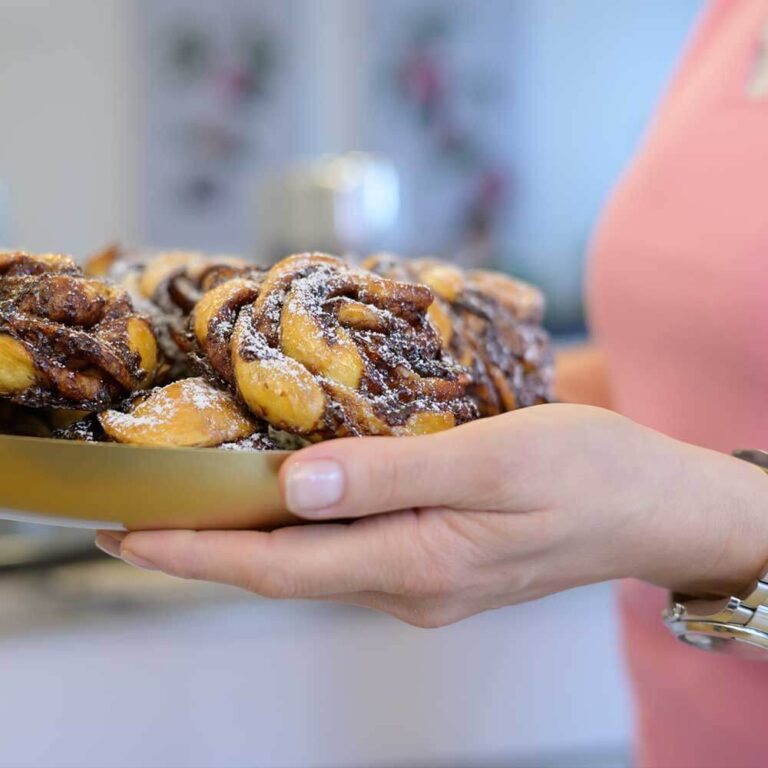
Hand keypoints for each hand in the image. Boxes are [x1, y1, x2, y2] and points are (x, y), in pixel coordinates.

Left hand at [96, 404, 767, 627]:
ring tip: (195, 501)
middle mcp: (410, 584)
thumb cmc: (589, 471)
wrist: (655, 505)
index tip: (127, 535)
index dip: (196, 552)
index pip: (278, 567)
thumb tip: (298, 485)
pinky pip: (351, 548)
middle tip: (137, 517)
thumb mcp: (494, 458)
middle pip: (285, 570)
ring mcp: (425, 578)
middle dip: (205, 547)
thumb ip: (393, 475)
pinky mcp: (440, 560)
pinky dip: (303, 526)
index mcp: (417, 562)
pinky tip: (287, 496)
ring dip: (250, 537)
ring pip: (315, 561)